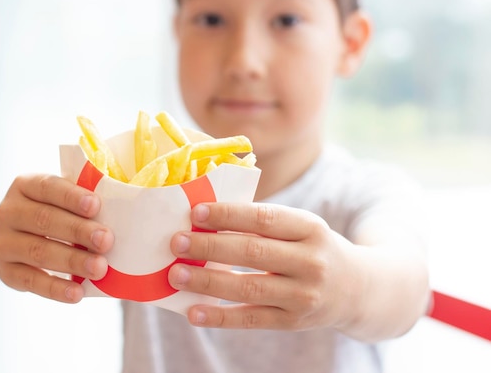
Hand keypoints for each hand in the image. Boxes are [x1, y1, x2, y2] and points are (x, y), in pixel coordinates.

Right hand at [0, 174, 113, 302]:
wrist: (15, 239)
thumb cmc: (52, 214)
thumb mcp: (60, 200)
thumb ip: (81, 203)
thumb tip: (119, 215)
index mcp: (24, 185)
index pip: (47, 187)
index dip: (71, 197)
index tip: (96, 206)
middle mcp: (8, 212)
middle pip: (44, 219)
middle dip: (77, 231)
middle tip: (106, 240)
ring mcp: (2, 243)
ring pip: (38, 251)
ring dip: (71, 261)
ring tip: (99, 268)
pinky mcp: (5, 271)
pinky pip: (31, 281)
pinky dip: (56, 288)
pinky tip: (77, 293)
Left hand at [167, 202, 360, 330]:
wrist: (358, 289)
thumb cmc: (313, 249)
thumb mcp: (301, 227)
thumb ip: (262, 223)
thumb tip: (204, 220)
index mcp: (310, 228)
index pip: (265, 218)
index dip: (229, 215)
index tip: (196, 213)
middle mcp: (310, 261)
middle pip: (253, 252)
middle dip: (210, 246)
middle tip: (177, 242)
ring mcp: (304, 295)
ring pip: (249, 287)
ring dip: (208, 281)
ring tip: (176, 274)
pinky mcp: (293, 322)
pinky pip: (252, 319)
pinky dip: (220, 317)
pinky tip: (193, 312)